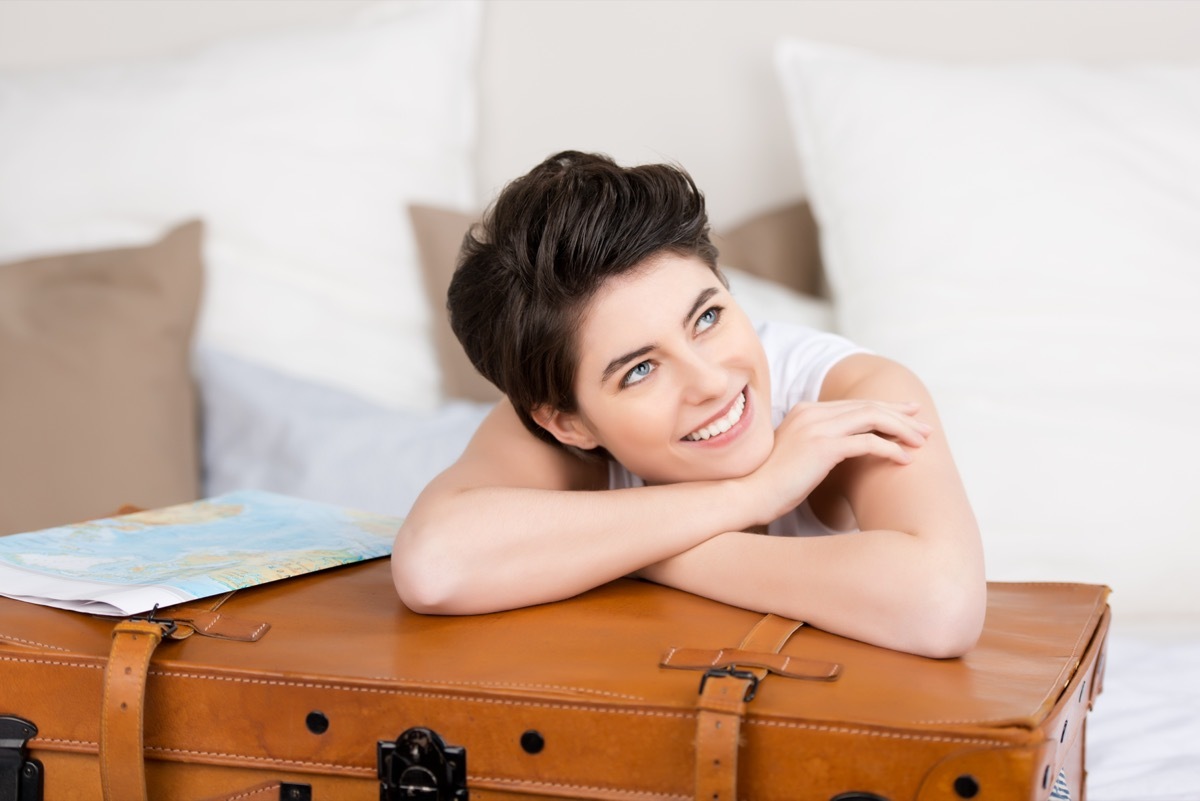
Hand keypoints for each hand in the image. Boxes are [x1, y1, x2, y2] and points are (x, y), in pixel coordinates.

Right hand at [740, 399, 930, 524]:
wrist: (750, 494)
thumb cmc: (773, 484)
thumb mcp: (797, 455)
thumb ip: (818, 443)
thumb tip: (843, 451)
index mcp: (806, 410)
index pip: (855, 404)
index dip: (885, 409)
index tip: (908, 416)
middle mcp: (812, 413)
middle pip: (868, 406)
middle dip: (900, 416)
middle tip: (924, 427)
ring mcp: (818, 427)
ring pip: (873, 419)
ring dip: (901, 430)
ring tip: (921, 442)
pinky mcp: (823, 447)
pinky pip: (868, 442)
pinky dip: (890, 449)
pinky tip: (904, 460)